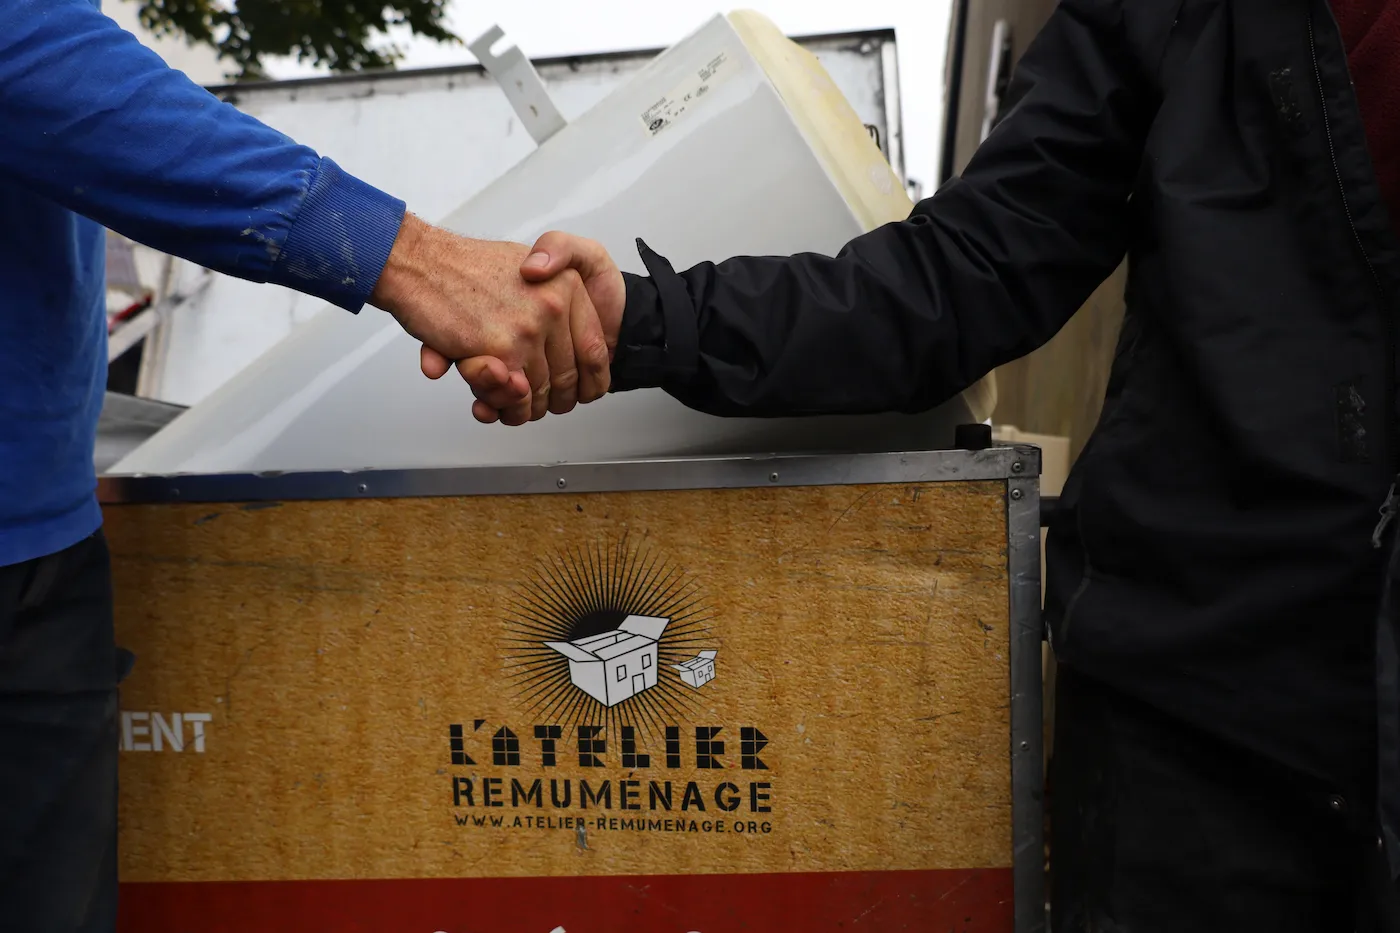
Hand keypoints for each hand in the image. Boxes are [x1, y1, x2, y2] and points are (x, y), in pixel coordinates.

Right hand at [369, 214, 610, 424]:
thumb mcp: (530, 263)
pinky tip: (491, 405)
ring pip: (541, 393)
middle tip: (532, 403)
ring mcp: (528, 329)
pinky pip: (515, 398)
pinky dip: (504, 408)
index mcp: (568, 286)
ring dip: (523, 409)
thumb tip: (578, 348)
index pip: (596, 350)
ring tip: (508, 407)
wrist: (421, 261)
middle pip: (569, 379)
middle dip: (550, 401)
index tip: (581, 394)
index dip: (590, 382)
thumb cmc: (467, 267)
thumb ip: (558, 302)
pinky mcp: (500, 350)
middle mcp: (554, 305)